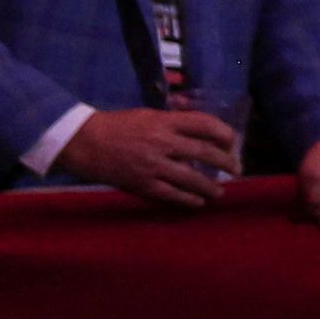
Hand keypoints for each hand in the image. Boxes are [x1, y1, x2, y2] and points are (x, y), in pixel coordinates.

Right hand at [53, 107, 239, 207]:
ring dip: (211, 187)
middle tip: (235, 170)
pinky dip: (189, 200)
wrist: (84, 142)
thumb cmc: (117, 126)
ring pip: (193, 179)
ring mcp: (154, 166)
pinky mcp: (143, 184)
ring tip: (219, 191)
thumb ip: (174, 122)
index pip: (206, 124)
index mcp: (165, 122)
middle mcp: (163, 143)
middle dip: (227, 163)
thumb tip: (201, 132)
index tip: (232, 142)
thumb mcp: (149, 115)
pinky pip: (172, 195)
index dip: (225, 134)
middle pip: (206, 153)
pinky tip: (198, 202)